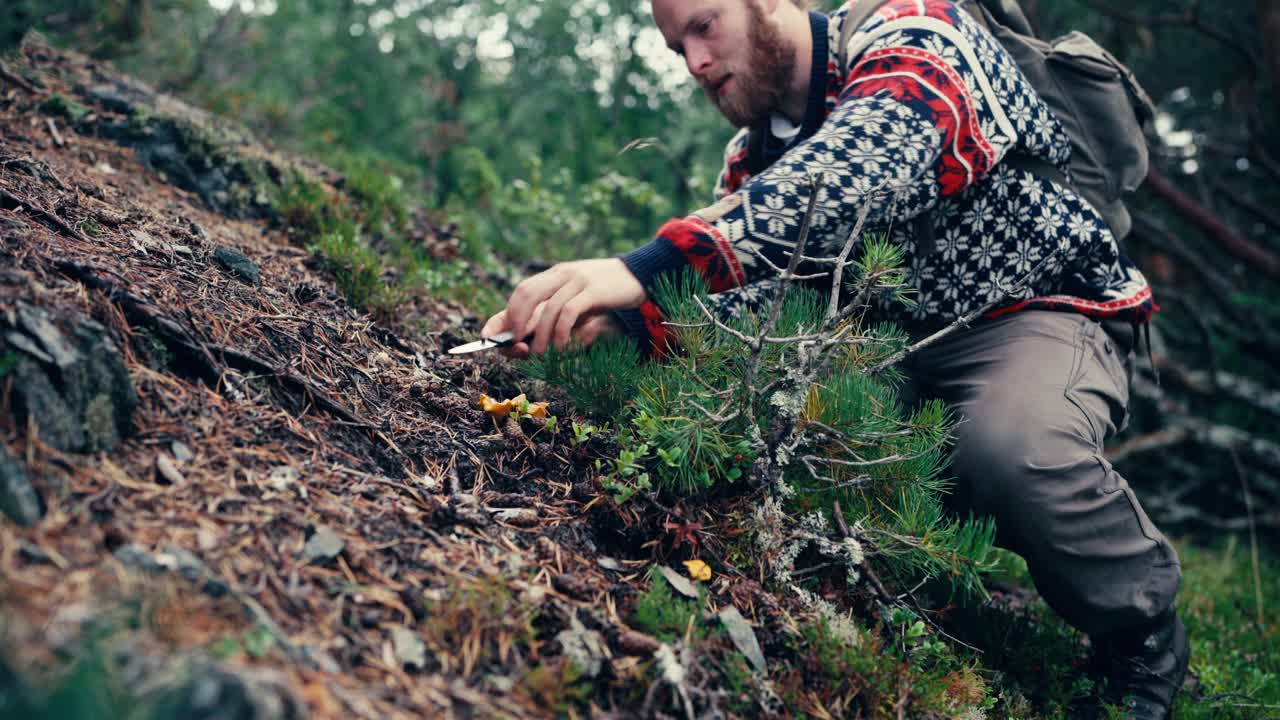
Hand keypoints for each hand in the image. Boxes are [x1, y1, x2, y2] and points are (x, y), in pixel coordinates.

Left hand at [481, 258, 644, 356]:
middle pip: (527, 294)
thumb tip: (530, 339)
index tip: (492, 337)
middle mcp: (562, 274)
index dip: (504, 314)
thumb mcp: (579, 298)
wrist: (641, 275)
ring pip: (548, 308)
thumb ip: (558, 312)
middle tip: (516, 346)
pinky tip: (561, 348)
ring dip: (540, 335)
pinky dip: (560, 332)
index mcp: (555, 275)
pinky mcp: (593, 291)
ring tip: (539, 355)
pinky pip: (569, 312)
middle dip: (516, 322)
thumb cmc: (608, 293)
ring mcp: (578, 280)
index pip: (522, 291)